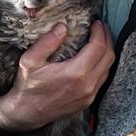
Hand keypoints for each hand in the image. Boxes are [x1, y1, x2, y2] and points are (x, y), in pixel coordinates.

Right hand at [0, 21, 115, 133]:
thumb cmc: (27, 87)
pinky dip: (103, 65)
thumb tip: (62, 26)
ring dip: (106, 52)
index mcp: (75, 73)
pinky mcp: (88, 101)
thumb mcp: (30, 60)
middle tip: (100, 27)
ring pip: (108, 68)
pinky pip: (103, 79)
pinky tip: (95, 58)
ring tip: (99, 40)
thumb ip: (47, 42)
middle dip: (107, 38)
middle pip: (108, 57)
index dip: (100, 32)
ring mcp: (89, 95)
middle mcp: (87, 85)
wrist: (26, 113)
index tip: (96, 23)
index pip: (98, 47)